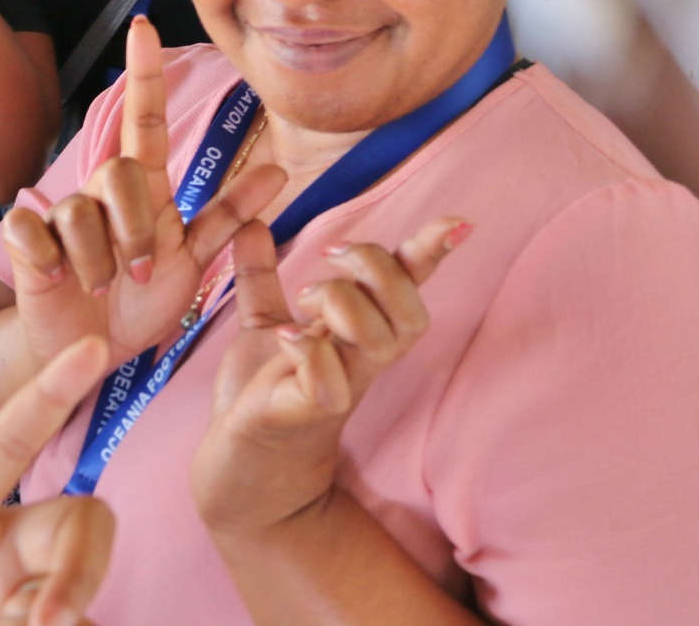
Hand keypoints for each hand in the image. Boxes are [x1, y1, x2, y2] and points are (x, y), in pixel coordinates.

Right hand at [0, 16, 284, 370]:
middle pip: (119, 172)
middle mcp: (101, 193)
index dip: (146, 75)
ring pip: (80, 211)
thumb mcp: (194, 262)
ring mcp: (61, 214)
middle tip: (140, 274)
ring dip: (100, 262)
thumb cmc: (143, 302)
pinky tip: (58, 278)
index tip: (144, 27)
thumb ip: (230, 217)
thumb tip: (281, 171)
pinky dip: (52, 261)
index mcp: (144, 191)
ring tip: (104, 289)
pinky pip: (34, 231)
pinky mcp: (26, 240)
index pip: (146, 121)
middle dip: (135, 230)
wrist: (94, 351)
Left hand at [190, 217, 468, 538]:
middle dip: (377, 267)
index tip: (458, 221)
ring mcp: (337, 393)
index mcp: (355, 337)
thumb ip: (261, 277)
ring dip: (343, 303)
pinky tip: (287, 341)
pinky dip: (312, 355)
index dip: (431, 255)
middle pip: (410, 311)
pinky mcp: (301, 418)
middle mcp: (359, 365)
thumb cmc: (263, 399)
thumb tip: (253, 223)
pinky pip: (329, 386)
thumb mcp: (261, 326)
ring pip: (378, 341)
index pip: (407, 292)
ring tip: (302, 306)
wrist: (240, 478)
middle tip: (328, 259)